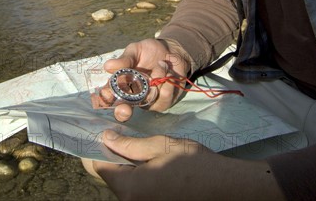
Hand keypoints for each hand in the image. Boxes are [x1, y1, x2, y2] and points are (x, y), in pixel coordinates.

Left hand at [88, 131, 284, 200]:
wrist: (221, 185)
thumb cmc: (192, 163)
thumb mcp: (160, 146)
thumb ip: (129, 145)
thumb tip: (105, 137)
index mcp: (130, 188)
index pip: (98, 167)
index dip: (94, 146)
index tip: (95, 128)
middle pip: (106, 175)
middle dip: (105, 153)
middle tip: (111, 130)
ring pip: (118, 181)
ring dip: (117, 161)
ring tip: (124, 138)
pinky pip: (131, 187)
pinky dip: (129, 170)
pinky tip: (137, 154)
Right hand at [103, 39, 189, 121]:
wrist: (171, 50)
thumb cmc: (149, 51)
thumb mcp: (135, 50)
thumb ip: (124, 59)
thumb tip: (107, 66)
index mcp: (121, 84)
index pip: (109, 97)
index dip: (107, 100)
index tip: (107, 97)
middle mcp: (133, 96)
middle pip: (123, 112)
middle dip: (123, 113)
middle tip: (125, 109)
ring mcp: (148, 101)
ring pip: (148, 100)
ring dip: (156, 79)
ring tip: (161, 63)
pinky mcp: (163, 102)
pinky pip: (164, 98)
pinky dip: (167, 83)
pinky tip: (168, 71)